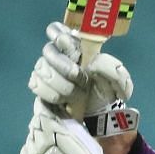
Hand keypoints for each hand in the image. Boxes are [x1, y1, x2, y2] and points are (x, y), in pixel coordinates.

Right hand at [29, 22, 138, 138]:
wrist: (96, 123)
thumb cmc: (105, 97)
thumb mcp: (118, 82)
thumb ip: (111, 69)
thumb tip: (93, 64)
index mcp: (76, 49)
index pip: (57, 31)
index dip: (58, 35)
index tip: (67, 44)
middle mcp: (58, 57)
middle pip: (48, 51)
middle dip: (64, 66)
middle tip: (80, 79)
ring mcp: (46, 72)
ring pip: (42, 69)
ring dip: (60, 84)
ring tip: (75, 96)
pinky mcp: (39, 88)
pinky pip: (36, 85)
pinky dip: (51, 94)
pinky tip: (62, 102)